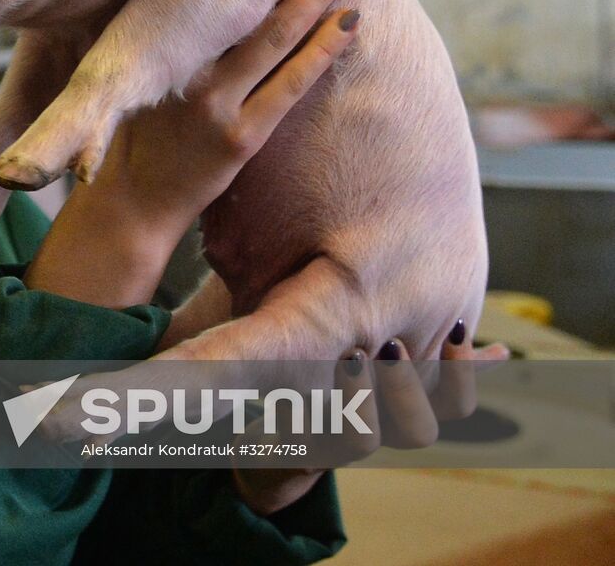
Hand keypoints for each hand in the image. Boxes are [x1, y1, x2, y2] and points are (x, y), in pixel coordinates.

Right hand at [26, 0, 360, 306]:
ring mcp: (216, 103)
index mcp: (158, 46)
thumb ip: (157, 38)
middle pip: (253, 3)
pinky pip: (292, 84)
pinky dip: (323, 48)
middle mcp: (188, 68)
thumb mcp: (131, 75)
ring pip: (278, 36)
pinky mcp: (241, 137)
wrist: (127, 206)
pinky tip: (349, 22)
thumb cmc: (132, 135)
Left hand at [231, 326, 510, 515]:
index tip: (458, 325)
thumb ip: (433, 361)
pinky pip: (300, 447)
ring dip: (360, 400)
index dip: (462, 372)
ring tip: (350, 356)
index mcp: (404, 413)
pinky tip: (289, 385)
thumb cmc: (342, 401)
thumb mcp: (384, 371)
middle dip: (407, 385)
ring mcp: (339, 450)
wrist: (282, 449)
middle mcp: (379, 435)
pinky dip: (297, 416)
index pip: (454, 403)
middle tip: (390, 343)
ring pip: (363, 442)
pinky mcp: (296, 456)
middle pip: (418, 431)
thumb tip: (500, 352)